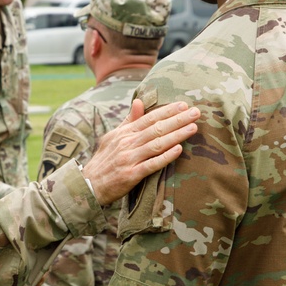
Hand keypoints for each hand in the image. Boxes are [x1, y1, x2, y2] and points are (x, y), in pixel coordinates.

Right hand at [82, 100, 198, 205]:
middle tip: (196, 112)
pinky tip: (179, 150)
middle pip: (156, 129)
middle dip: (178, 120)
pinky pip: (151, 164)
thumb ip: (129, 121)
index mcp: (124, 133)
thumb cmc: (104, 160)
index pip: (149, 118)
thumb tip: (139, 101)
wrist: (89, 184)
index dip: (167, 111)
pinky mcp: (131, 175)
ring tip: (193, 128)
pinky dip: (165, 157)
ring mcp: (129, 159)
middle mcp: (127, 143)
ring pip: (157, 144)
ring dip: (176, 135)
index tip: (184, 105)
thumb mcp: (113, 137)